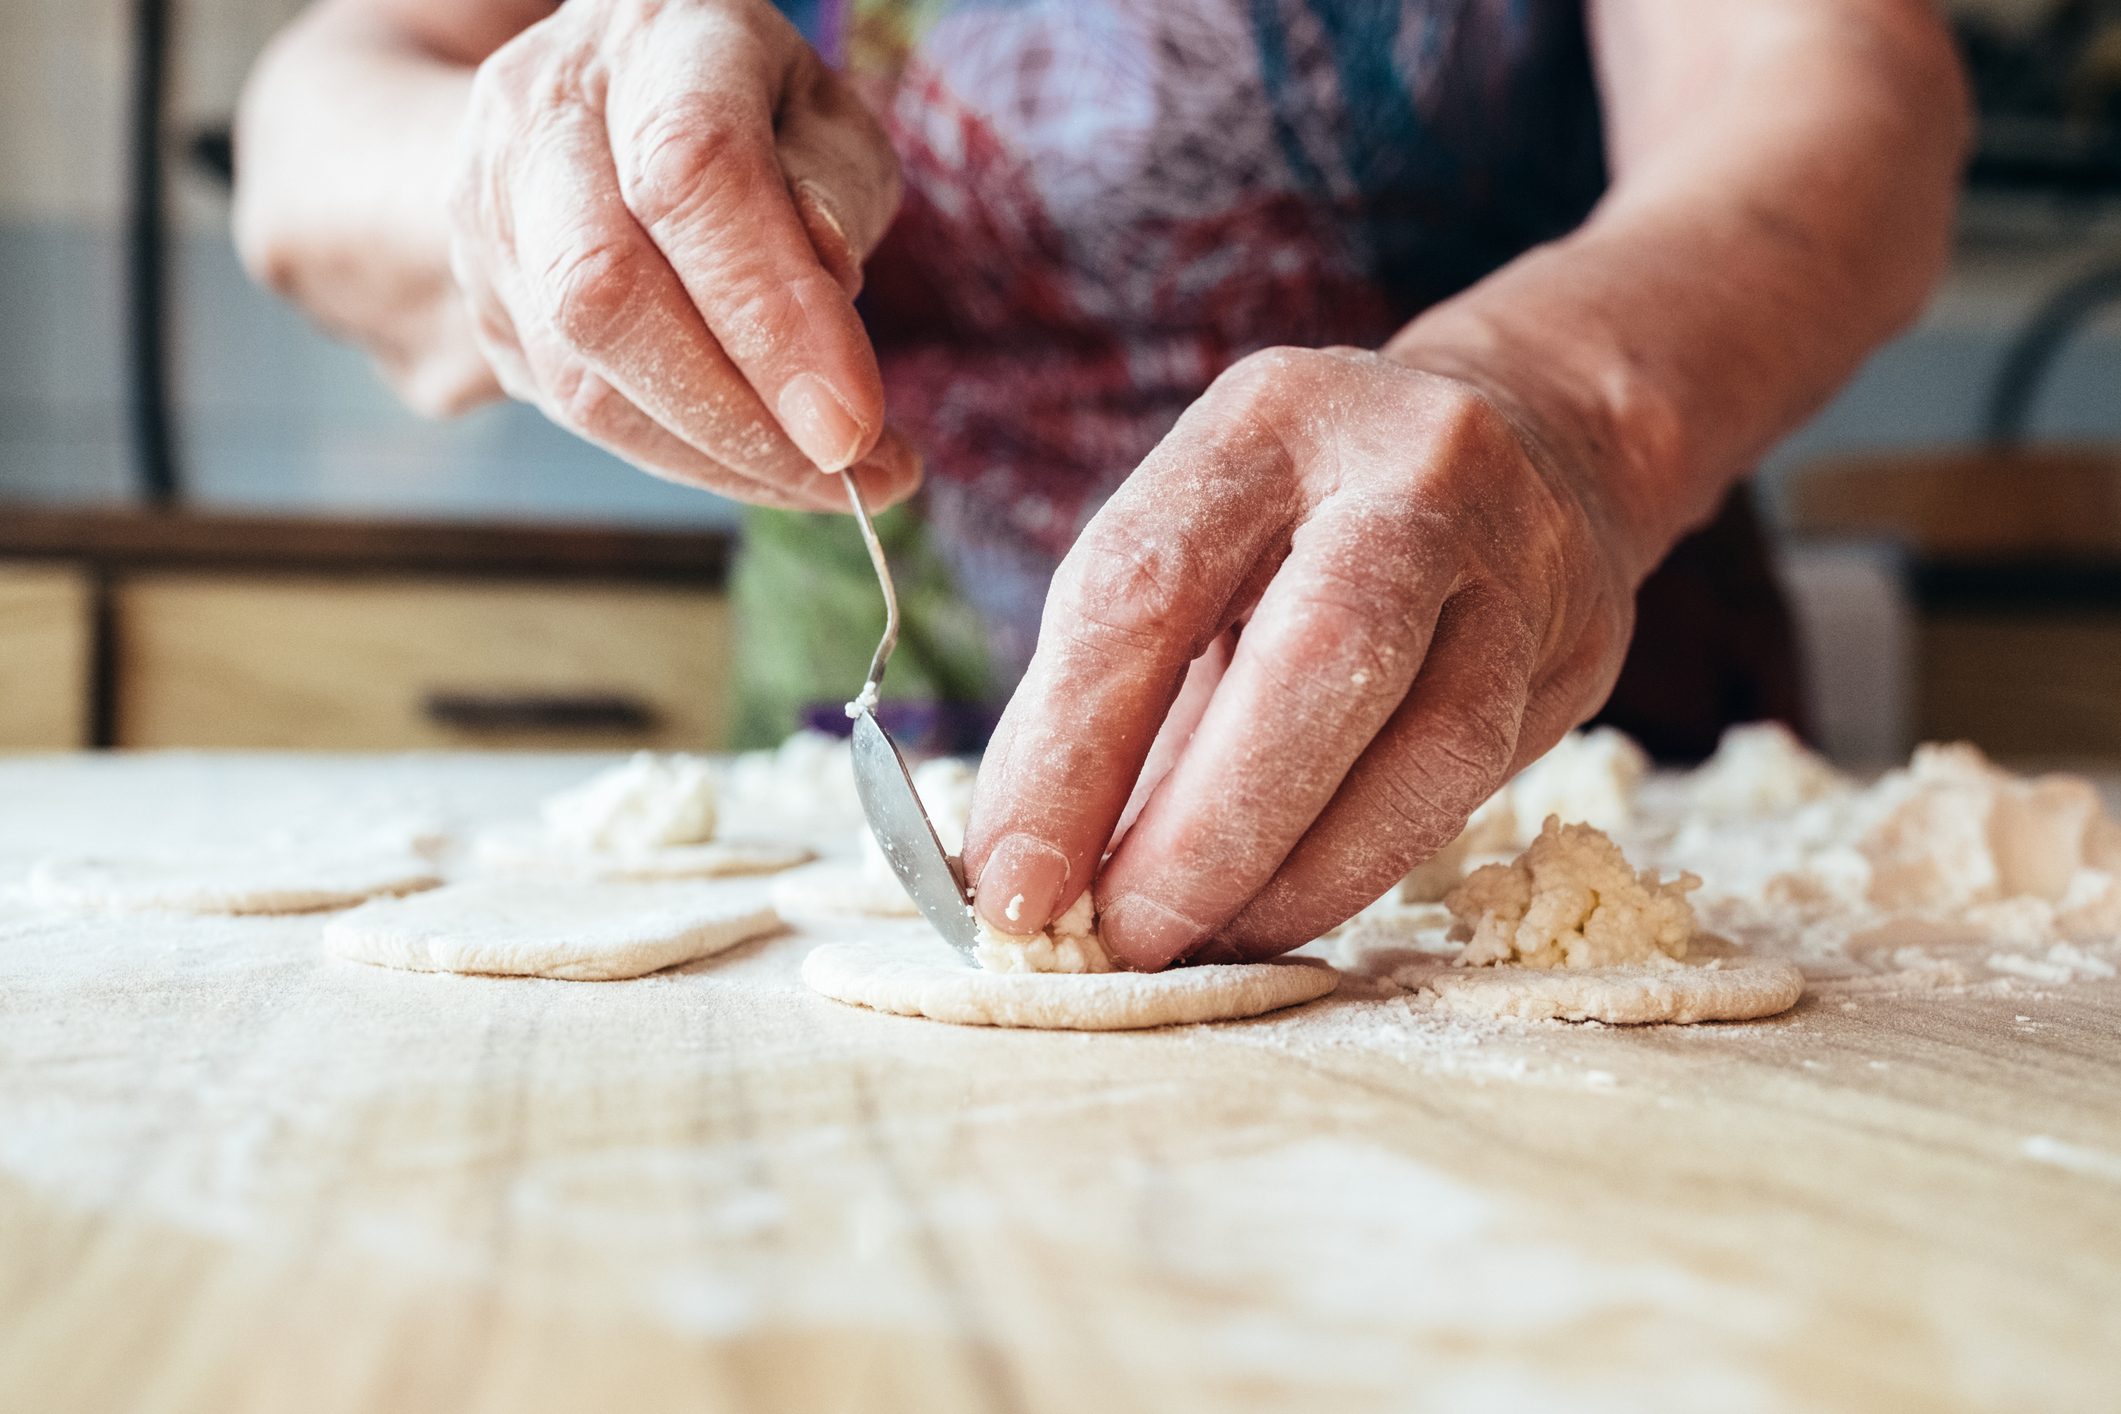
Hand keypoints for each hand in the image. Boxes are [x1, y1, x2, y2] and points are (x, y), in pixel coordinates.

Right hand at [449, 0, 916, 508]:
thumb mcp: (823, 118)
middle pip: (602, 288)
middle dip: (739, 416)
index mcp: (655, 37)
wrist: (602, 103)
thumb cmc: (749, 112)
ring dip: (722, 459)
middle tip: (853, 476)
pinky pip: (581, 413)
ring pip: (584, 377)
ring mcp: (492, 210)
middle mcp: (543, 112)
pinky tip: (767, 467)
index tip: (855, 421)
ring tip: (836, 486)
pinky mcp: (486, 303)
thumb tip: (825, 289)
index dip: (771, 312)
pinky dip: (689, 460)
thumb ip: (833, 189)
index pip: (691, 173)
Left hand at [964, 346, 1654, 968]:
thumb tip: (1015, 869)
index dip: (1068, 753)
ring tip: (1204, 944)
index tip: (1010, 884)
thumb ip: (1103, 695)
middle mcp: (1409, 467)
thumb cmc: (1307, 518)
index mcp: (1265, 421)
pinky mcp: (1577, 642)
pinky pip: (1470, 785)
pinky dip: (1362, 869)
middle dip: (1204, 830)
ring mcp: (1517, 553)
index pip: (1147, 585)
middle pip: (1317, 657)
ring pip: (1429, 741)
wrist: (1534, 435)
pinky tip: (1284, 914)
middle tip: (1122, 936)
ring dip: (1296, 876)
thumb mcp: (1195, 544)